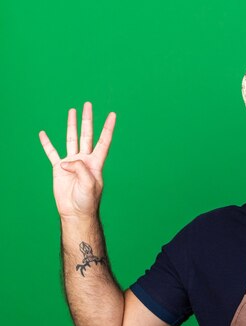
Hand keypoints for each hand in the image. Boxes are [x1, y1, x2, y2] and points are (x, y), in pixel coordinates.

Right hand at [39, 102, 115, 219]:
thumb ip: (80, 169)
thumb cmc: (87, 201)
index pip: (104, 141)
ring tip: (72, 111)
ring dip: (71, 125)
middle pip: (86, 135)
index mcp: (96, 163)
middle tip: (88, 105)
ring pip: (71, 139)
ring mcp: (72, 163)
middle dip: (88, 120)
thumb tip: (66, 161)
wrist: (76, 212)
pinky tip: (43, 134)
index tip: (113, 114)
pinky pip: (52, 153)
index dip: (108, 128)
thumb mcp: (89, 184)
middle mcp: (84, 160)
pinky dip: (47, 143)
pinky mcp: (59, 169)